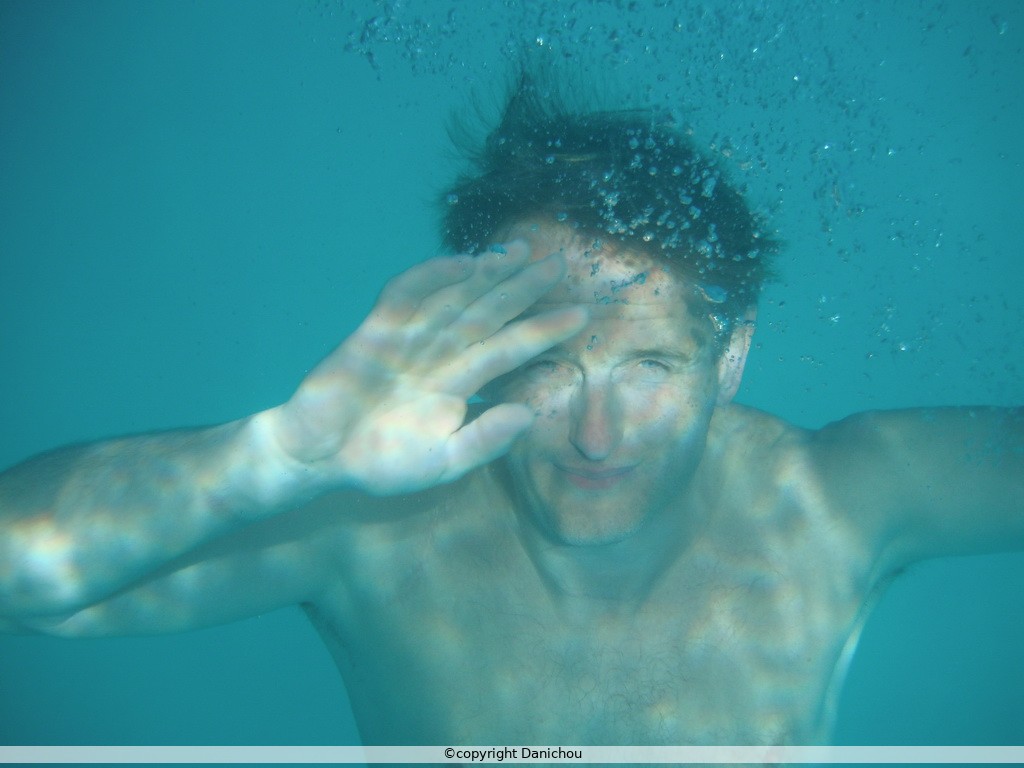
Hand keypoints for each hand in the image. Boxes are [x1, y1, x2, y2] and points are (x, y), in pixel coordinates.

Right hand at [264, 242, 586, 494]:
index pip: (509, 349)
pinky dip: (431, 277)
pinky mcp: (374, 331)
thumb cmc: (381, 462)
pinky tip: (462, 262)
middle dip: (522, 287)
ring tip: (520, 253)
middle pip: (488, 312)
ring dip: (486, 273)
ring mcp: (408, 339)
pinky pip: (405, 297)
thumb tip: (529, 414)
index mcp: (459, 383)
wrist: (318, 457)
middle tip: (559, 262)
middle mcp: (439, 354)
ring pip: (453, 297)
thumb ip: (484, 441)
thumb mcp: (442, 462)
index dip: (543, 330)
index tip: (581, 314)